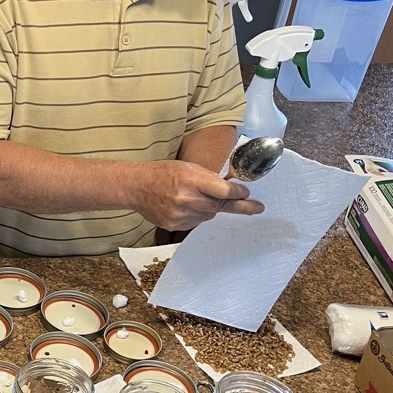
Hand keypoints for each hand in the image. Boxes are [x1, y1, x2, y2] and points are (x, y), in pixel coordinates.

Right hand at [131, 160, 263, 230]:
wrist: (136, 187)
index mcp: (191, 181)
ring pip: (209, 215)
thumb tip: (232, 187)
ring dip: (209, 207)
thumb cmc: (162, 174)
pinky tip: (184, 206)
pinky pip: (196, 222)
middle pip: (220, 205)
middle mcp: (186, 199)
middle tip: (257, 207)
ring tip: (194, 198)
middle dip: (234, 204)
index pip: (224, 191)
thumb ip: (209, 178)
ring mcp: (180, 215)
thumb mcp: (188, 167)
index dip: (239, 194)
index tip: (248, 195)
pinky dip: (197, 215)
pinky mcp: (175, 225)